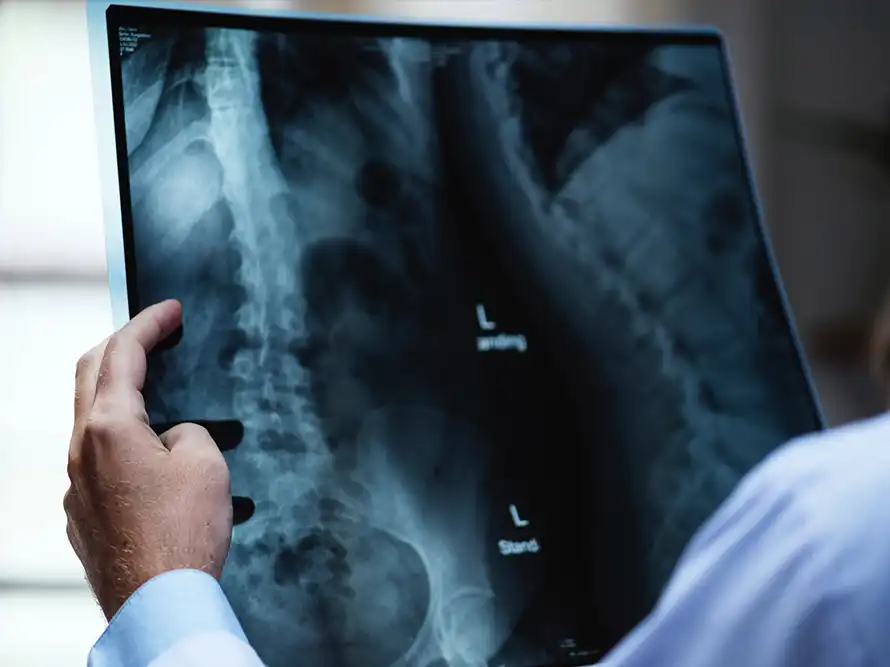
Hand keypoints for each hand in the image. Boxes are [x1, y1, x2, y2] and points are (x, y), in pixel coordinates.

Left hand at [64, 300, 232, 619]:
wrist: (159, 600)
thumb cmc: (183, 532)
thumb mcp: (204, 462)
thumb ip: (187, 431)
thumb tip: (173, 437)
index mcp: (109, 427)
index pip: (124, 355)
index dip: (149, 323)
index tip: (170, 309)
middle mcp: (82, 451)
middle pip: (91, 376)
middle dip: (122, 344)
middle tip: (153, 332)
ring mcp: (78, 485)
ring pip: (92, 420)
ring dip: (121, 395)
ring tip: (160, 394)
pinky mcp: (85, 515)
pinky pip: (100, 461)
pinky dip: (123, 441)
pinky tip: (154, 458)